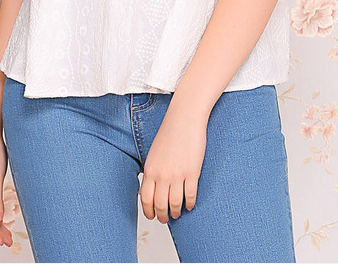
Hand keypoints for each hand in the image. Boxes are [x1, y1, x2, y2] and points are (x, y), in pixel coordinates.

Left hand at [139, 101, 206, 223]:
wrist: (185, 118)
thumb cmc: (170, 132)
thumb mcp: (154, 152)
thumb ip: (152, 170)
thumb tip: (151, 188)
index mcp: (150, 169)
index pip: (145, 198)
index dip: (149, 211)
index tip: (152, 216)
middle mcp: (162, 175)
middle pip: (160, 205)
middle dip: (162, 216)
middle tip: (165, 219)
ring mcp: (177, 175)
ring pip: (175, 204)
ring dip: (176, 212)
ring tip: (178, 213)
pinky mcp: (192, 173)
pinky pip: (190, 196)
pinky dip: (190, 204)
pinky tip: (190, 204)